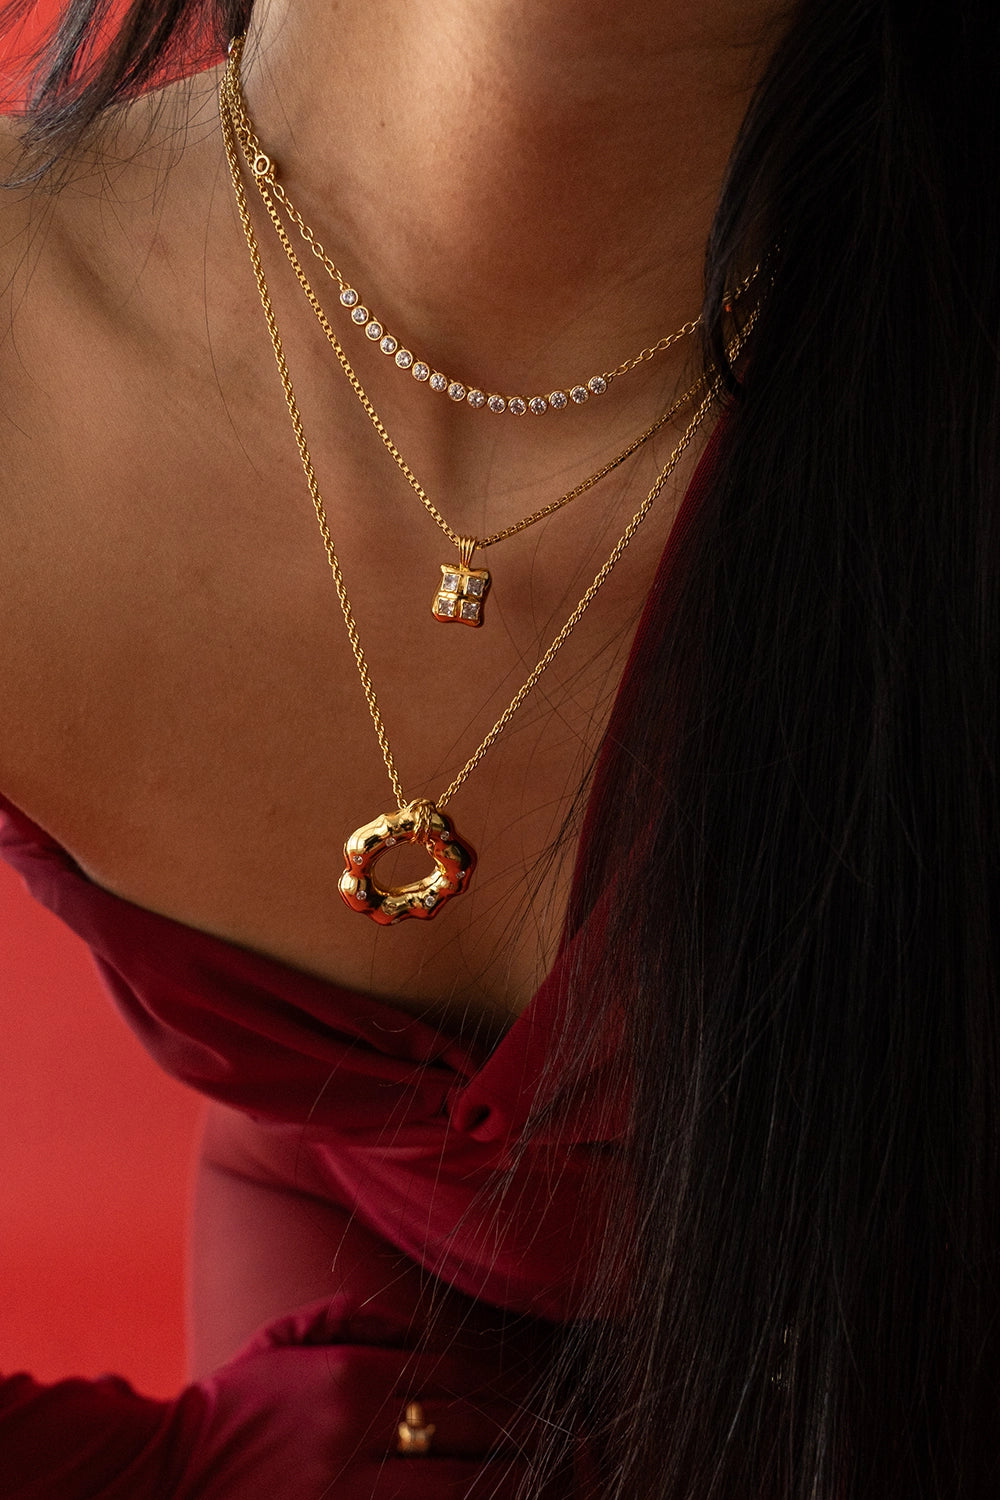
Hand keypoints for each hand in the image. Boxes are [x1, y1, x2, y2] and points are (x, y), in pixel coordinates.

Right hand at [173, 1294, 557, 1499]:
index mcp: (348, 1376)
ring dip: (505, 1481)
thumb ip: (351, 1317)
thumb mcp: (285, 1339)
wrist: (164, 1474)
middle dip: (519, 1434)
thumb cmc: (232, 1404)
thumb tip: (418, 1325)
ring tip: (540, 1476)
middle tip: (563, 1438)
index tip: (535, 1398)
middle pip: (465, 1430)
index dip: (502, 1389)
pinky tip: (481, 1499)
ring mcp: (346, 1492)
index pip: (452, 1377)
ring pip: (454, 1486)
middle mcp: (354, 1432)